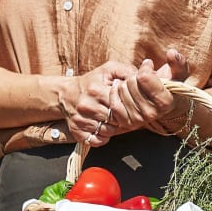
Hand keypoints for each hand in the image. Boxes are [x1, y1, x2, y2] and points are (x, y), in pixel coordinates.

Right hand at [64, 50, 189, 143]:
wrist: (66, 93)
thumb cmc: (92, 81)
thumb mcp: (108, 70)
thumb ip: (127, 71)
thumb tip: (144, 74)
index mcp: (95, 89)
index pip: (121, 103)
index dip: (129, 104)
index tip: (130, 103)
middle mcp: (86, 105)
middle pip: (116, 119)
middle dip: (123, 117)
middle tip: (124, 113)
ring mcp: (80, 120)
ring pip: (108, 131)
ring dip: (114, 128)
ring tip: (113, 119)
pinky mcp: (76, 131)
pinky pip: (96, 140)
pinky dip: (103, 137)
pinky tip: (104, 128)